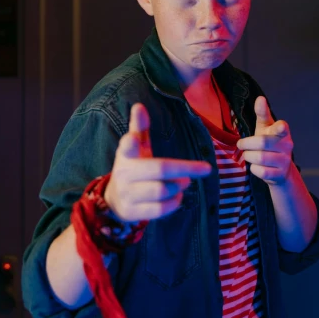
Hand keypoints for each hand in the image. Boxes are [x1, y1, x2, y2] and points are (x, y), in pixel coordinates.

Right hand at [104, 103, 211, 221]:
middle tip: (203, 169)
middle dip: (184, 168)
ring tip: (185, 183)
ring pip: (160, 191)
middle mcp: (124, 174)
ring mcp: (127, 194)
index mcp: (126, 154)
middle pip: (158, 169)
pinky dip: (173, 203)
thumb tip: (139, 105)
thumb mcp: (136, 148)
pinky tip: (177, 197)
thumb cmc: (133, 168)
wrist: (115, 200)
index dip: (130, 143)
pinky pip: (159, 209)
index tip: (133, 139)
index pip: (126, 146)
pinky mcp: (132, 212)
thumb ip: (140, 128)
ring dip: (179, 187)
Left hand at [236, 96, 293, 186]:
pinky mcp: (280, 174)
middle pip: (262, 143)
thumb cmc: (268, 142)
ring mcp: (285, 161)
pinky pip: (261, 171)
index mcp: (282, 131)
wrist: (280, 169)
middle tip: (241, 144)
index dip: (280, 127)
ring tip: (248, 155)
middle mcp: (287, 145)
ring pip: (259, 158)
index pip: (281, 128)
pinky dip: (253, 169)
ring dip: (248, 156)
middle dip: (247, 144)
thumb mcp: (264, 127)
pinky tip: (255, 166)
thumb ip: (262, 113)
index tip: (280, 125)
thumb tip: (260, 98)